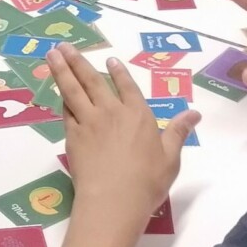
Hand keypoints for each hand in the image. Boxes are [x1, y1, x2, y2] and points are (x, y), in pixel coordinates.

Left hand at [47, 44, 199, 219]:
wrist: (113, 200)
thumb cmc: (147, 181)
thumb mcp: (171, 158)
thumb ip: (178, 132)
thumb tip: (195, 113)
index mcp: (138, 115)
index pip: (127, 86)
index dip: (119, 72)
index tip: (110, 59)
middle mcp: (112, 112)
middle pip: (93, 81)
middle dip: (78, 61)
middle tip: (64, 46)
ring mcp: (89, 122)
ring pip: (73, 90)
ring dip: (62, 71)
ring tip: (52, 55)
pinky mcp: (72, 136)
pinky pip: (66, 112)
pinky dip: (62, 100)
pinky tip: (58, 93)